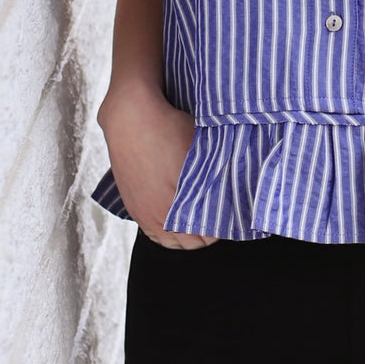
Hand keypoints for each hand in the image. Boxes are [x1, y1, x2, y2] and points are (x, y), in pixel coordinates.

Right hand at [98, 84, 216, 249]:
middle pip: (192, 243)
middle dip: (206, 235)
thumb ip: (216, 172)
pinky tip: (176, 226)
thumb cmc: (168, 128)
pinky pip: (153, 235)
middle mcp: (163, 213)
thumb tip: (234, 185)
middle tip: (216, 222)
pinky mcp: (134, 209)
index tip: (229, 218)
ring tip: (198, 226)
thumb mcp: (200, 148)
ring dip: (186, 239)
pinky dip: (167, 235)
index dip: (222, 227)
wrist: (130, 120)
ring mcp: (146, 213)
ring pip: (172, 243)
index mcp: (183, 200)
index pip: (210, 234)